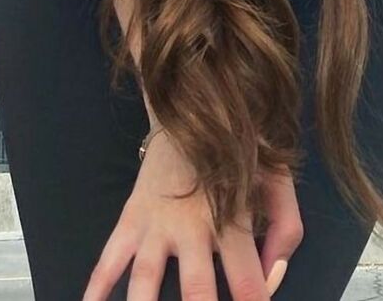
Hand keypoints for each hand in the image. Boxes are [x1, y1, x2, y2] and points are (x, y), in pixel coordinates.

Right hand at [81, 125, 303, 299]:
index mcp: (233, 218)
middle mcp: (192, 225)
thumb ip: (286, 230)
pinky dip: (96, 290)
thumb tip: (272, 278)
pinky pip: (108, 260)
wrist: (190, 101)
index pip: (247, 282)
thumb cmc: (240, 148)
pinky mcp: (130, 218)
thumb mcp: (277, 179)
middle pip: (198, 291)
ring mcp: (156, 223)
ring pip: (146, 283)